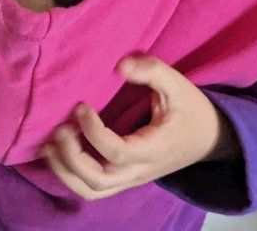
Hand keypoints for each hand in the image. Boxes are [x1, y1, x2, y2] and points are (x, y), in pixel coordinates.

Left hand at [43, 55, 239, 199]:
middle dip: (71, 157)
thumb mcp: (177, 84)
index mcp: (154, 149)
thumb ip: (151, 70)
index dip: (92, 132)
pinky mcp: (122, 178)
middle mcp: (140, 171)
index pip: (117, 153)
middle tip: (59, 128)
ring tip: (48, 144)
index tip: (80, 106)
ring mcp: (130, 178)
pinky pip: (92, 187)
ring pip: (91, 190)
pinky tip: (55, 152)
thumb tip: (119, 66)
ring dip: (64, 170)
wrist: (208, 138)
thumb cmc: (190, 109)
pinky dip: (69, 175)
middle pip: (98, 180)